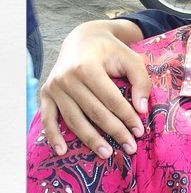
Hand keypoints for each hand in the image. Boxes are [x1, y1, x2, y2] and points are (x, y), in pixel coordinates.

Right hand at [39, 21, 150, 157]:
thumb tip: (142, 110)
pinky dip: (53, 136)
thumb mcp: (131, 59)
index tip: (140, 131)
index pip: (111, 99)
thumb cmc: (111, 51)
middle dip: (114, 132)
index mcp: (88, 67)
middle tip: (130, 148)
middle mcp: (67, 78)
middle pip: (94, 112)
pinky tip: (62, 151)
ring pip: (74, 119)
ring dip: (90, 139)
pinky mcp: (46, 94)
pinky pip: (48, 118)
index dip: (127, 117)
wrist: (83, 39)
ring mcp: (54, 87)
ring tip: (106, 153)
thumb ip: (141, 82)